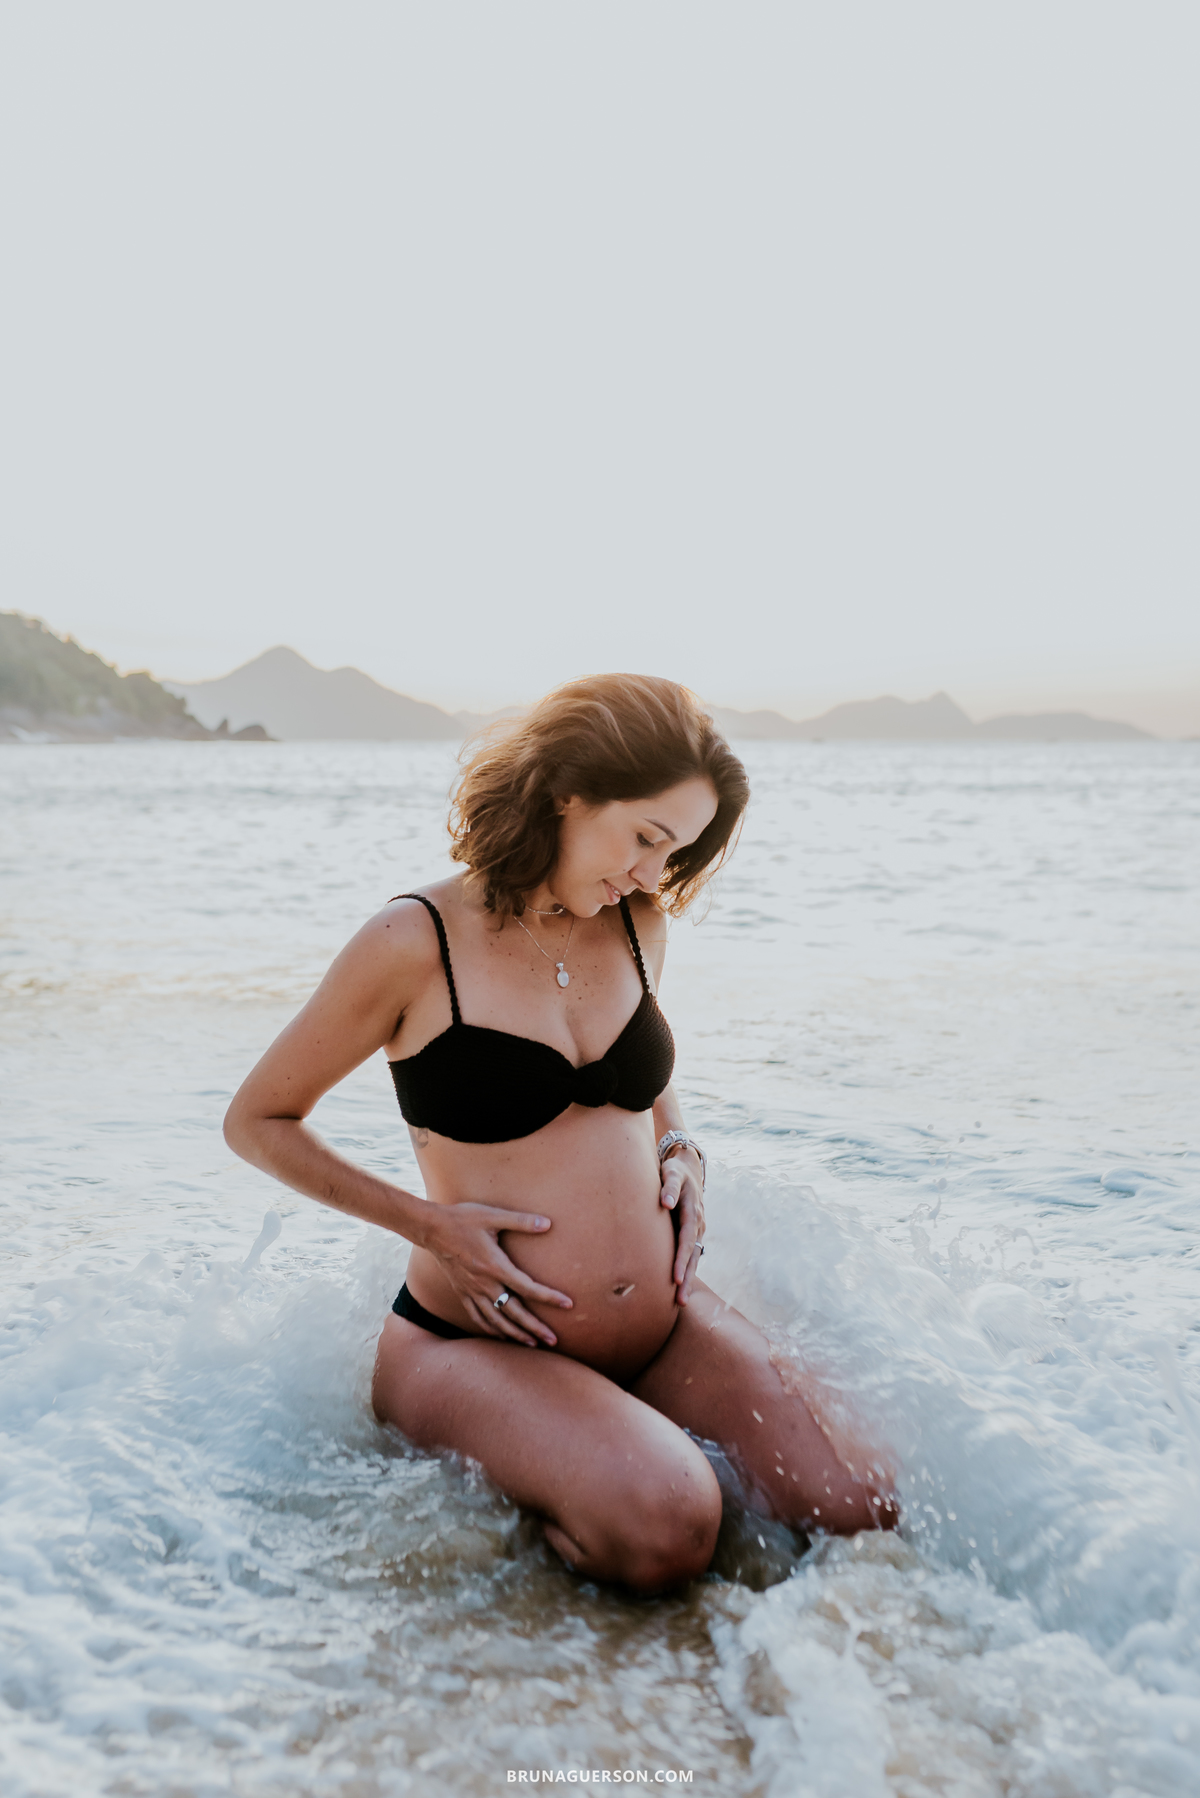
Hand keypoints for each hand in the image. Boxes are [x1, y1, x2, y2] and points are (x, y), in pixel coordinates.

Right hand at [420, 1202, 572, 1346]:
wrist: (431, 1228)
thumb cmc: (463, 1219)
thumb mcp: (493, 1215)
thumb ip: (521, 1221)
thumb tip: (548, 1224)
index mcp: (495, 1266)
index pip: (527, 1287)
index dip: (549, 1297)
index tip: (568, 1304)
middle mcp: (484, 1283)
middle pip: (513, 1312)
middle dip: (534, 1328)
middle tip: (554, 1340)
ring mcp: (471, 1291)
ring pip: (496, 1320)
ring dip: (515, 1334)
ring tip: (532, 1344)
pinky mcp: (462, 1292)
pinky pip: (478, 1317)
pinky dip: (491, 1329)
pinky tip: (501, 1336)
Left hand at [659, 1146, 704, 1305]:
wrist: (687, 1169)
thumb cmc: (673, 1171)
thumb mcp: (671, 1172)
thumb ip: (669, 1186)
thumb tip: (666, 1203)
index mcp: (693, 1211)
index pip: (686, 1240)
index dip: (681, 1260)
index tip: (675, 1278)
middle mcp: (698, 1223)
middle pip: (692, 1255)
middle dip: (686, 1278)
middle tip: (681, 1301)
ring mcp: (697, 1230)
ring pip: (693, 1258)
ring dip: (687, 1279)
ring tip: (681, 1302)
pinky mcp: (692, 1234)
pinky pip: (690, 1255)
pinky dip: (686, 1271)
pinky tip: (679, 1287)